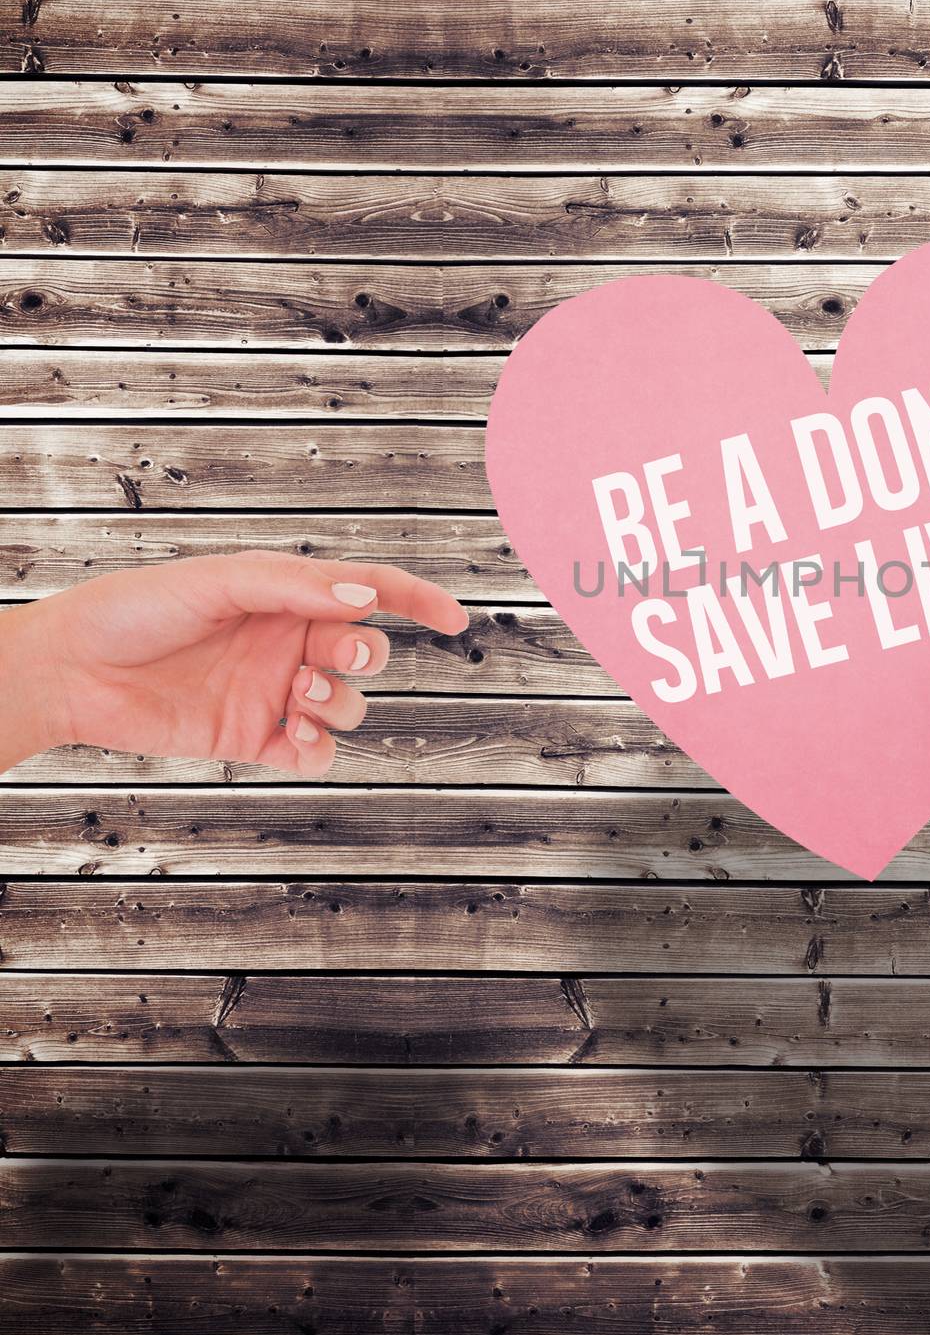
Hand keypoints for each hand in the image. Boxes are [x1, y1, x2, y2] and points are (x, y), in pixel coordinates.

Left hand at [0, 550, 467, 775]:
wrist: (70, 670)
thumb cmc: (134, 610)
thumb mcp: (217, 582)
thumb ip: (293, 587)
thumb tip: (365, 598)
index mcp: (288, 595)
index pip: (370, 592)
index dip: (418, 600)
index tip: (455, 617)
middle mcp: (290, 642)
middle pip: (367, 651)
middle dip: (366, 655)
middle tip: (331, 657)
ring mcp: (275, 691)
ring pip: (349, 704)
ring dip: (339, 702)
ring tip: (295, 696)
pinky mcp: (254, 739)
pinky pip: (315, 753)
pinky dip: (318, 749)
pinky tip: (291, 736)